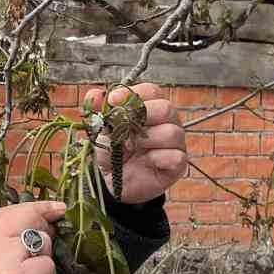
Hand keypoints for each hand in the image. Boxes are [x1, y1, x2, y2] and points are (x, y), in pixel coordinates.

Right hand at [0, 200, 65, 273]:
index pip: (10, 210)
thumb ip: (6, 240)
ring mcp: (3, 259)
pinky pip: (47, 267)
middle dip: (43, 237)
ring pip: (43, 244)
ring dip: (42, 263)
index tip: (57, 208)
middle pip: (30, 221)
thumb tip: (45, 218)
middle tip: (30, 263)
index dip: (37, 208)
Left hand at [83, 82, 189, 204]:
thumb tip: (95, 94)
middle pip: (166, 108)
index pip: (151, 91)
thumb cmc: (113, 152)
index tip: (113, 101)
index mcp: (151, 109)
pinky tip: (145, 162)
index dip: (134, 93)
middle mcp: (167, 122)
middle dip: (143, 115)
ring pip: (172, 132)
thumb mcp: (102, 130)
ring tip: (132, 147)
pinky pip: (176, 156)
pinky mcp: (178, 164)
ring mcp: (175, 143)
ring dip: (148, 139)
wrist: (114, 183)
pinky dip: (156, 158)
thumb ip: (99, 111)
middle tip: (124, 128)